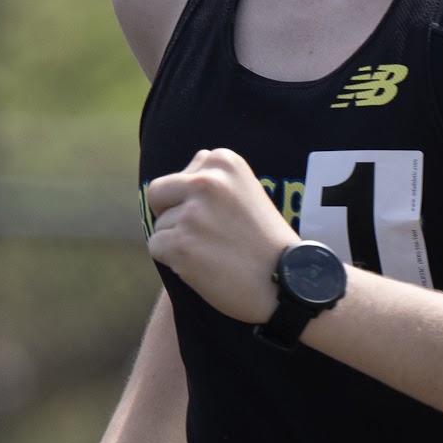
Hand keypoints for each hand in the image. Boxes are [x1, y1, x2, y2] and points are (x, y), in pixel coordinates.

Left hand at [145, 148, 294, 323]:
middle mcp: (207, 181)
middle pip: (158, 193)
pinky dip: (173, 261)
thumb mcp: (244, 191)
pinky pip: (156, 247)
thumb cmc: (263, 241)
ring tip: (215, 252)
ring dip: (179, 242)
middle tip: (202, 235)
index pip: (180, 175)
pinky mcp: (182, 244)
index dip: (191, 200)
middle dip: (171, 214)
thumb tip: (168, 183)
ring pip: (160, 224)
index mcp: (223, 161)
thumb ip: (211, 180)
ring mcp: (193, 213)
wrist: (287, 281)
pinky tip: (204, 266)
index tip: (220, 218)